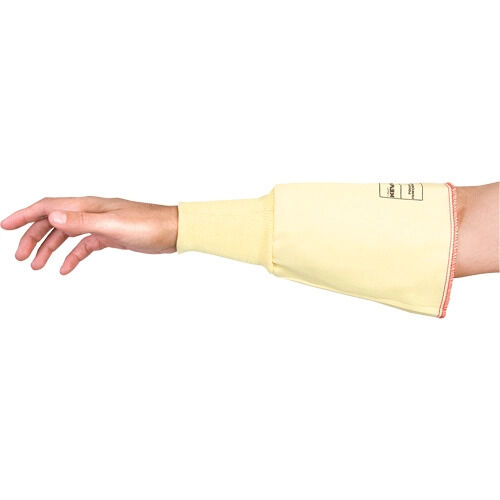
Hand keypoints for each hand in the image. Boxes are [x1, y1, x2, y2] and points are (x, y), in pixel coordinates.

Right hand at [1, 196, 178, 273]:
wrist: (173, 231)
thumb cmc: (149, 224)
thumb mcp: (114, 224)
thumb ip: (83, 220)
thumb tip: (53, 215)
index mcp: (88, 205)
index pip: (49, 207)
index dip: (25, 215)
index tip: (5, 227)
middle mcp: (91, 212)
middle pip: (53, 222)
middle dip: (33, 237)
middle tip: (21, 257)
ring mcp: (100, 224)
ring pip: (66, 235)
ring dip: (50, 249)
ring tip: (37, 266)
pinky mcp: (109, 236)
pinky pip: (84, 246)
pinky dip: (72, 256)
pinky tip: (65, 268)